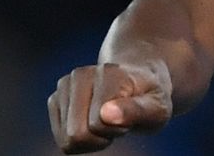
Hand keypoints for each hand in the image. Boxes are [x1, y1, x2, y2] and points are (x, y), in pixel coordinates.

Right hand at [48, 62, 173, 152]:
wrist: (136, 81)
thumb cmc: (150, 97)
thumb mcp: (158, 108)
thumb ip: (136, 111)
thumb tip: (105, 114)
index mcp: (109, 74)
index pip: (98, 124)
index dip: (117, 129)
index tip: (130, 116)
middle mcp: (81, 74)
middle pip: (76, 134)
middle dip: (100, 136)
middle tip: (118, 120)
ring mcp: (64, 85)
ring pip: (66, 139)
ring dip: (90, 137)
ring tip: (107, 119)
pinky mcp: (54, 99)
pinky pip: (60, 139)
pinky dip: (79, 138)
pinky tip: (93, 121)